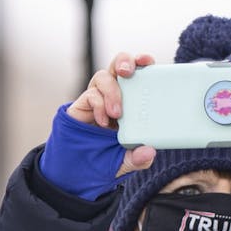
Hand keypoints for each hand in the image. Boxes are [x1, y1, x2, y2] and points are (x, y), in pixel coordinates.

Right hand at [38, 52, 155, 198]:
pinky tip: (103, 121)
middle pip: (119, 66)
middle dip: (125, 62)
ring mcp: (98, 99)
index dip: (142, 64)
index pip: (139, 77)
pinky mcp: (82, 105)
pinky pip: (90, 95)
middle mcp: (115, 96)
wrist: (80, 169)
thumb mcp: (128, 162)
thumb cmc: (109, 158)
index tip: (149, 61)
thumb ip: (138, 159)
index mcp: (132, 103)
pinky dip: (98, 105)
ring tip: (117, 113)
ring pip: (103, 77)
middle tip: (128, 72)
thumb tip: (149, 152)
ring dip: (111, 91)